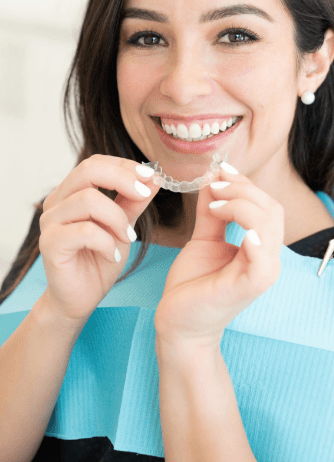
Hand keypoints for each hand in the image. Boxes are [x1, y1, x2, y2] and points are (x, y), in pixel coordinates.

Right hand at [39, 154, 159, 322]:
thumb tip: (154, 178)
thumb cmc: (99, 260)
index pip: (95, 163)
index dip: (124, 166)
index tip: (151, 177)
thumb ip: (134, 202)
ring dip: (117, 218)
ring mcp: (50, 222)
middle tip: (144, 195)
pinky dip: (106, 242)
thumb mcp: (123, 227)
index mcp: (72, 192)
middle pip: (88, 171)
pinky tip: (113, 256)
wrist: (81, 298)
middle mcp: (57, 202)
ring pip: (88, 200)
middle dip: (122, 179)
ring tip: (128, 238)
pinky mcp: (50, 244)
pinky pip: (84, 231)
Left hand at [154, 164, 283, 347]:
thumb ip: (212, 212)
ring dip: (241, 205)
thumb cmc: (193, 285)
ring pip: (268, 225)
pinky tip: (234, 223)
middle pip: (271, 210)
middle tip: (214, 186)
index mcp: (260, 247)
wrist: (178, 323)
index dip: (245, 184)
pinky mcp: (250, 287)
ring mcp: (262, 274)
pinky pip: (262, 259)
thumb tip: (214, 179)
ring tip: (215, 204)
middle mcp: (268, 259)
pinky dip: (254, 236)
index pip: (266, 205)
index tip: (220, 171)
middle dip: (243, 190)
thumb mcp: (203, 239)